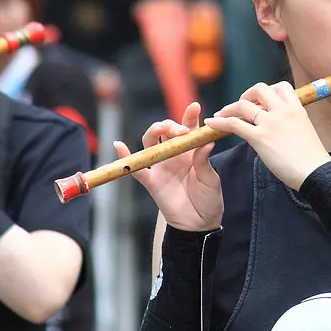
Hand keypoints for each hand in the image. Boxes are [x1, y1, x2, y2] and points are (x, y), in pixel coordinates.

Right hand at [118, 102, 222, 231]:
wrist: (200, 224)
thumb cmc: (209, 199)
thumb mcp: (211, 179)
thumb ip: (204, 161)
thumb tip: (206, 142)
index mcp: (191, 151)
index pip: (188, 128)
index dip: (189, 116)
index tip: (194, 107)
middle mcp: (173, 155)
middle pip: (165, 131)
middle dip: (171, 125)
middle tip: (181, 130)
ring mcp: (161, 167)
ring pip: (150, 143)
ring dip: (153, 132)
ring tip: (161, 128)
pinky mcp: (151, 182)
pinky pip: (135, 169)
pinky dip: (125, 158)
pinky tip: (118, 145)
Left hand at [203, 82, 330, 190]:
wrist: (316, 172)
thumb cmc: (313, 159)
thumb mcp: (305, 131)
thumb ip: (291, 124)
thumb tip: (279, 127)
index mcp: (297, 109)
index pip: (281, 87)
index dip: (269, 91)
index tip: (262, 101)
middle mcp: (283, 111)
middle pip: (260, 89)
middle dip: (247, 95)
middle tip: (241, 106)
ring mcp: (270, 123)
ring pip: (243, 104)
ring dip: (229, 108)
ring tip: (220, 115)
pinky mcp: (260, 138)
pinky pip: (234, 124)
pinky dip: (220, 122)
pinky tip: (211, 124)